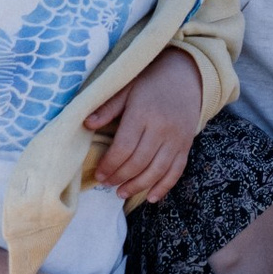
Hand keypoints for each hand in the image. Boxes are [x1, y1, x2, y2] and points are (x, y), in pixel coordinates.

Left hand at [84, 46, 200, 203]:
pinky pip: (176, 171)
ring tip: (121, 193)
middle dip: (120, 177)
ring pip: (157, 170)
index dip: (110, 165)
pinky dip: (164, 186)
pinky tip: (150, 197)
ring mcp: (177, 139)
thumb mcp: (126, 89)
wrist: (186, 76)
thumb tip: (86, 124)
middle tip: (106, 184)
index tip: (99, 174)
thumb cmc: (150, 82)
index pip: (124, 148)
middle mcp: (162, 128)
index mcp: (143, 114)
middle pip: (139, 162)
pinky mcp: (186, 145)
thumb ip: (107, 108)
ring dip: (138, 186)